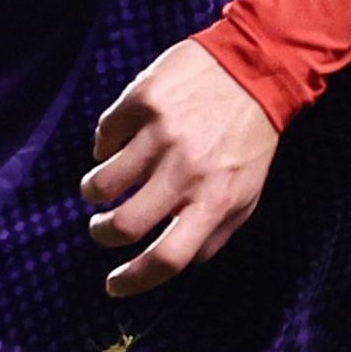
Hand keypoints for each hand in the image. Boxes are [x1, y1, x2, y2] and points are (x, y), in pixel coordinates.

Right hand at [82, 40, 281, 298]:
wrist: (257, 66)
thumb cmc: (251, 139)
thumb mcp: (247, 194)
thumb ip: (214, 232)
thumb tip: (176, 260)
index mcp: (214, 201)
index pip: (168, 258)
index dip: (133, 281)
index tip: (114, 285)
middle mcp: (185, 171)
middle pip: (124, 225)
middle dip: (102, 234)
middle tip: (102, 228)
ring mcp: (160, 134)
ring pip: (101, 183)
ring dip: (94, 192)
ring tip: (101, 187)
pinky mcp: (141, 100)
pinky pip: (103, 136)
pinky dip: (104, 147)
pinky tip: (119, 143)